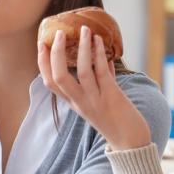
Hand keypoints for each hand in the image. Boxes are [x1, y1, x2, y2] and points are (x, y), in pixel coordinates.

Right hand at [37, 26, 150, 149]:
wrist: (131, 144)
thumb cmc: (117, 122)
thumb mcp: (100, 102)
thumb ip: (100, 81)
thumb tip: (104, 58)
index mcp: (74, 103)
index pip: (49, 82)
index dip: (42, 63)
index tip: (41, 44)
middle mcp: (80, 102)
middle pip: (58, 77)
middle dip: (55, 53)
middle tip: (59, 33)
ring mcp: (95, 101)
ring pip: (81, 71)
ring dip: (81, 48)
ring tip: (84, 30)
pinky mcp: (111, 97)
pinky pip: (101, 72)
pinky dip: (99, 54)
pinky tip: (99, 41)